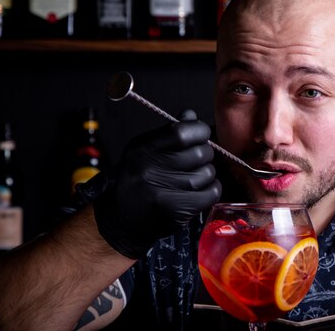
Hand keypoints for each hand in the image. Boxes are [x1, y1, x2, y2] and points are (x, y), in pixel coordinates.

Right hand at [94, 111, 220, 258]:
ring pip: (207, 173)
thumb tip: (191, 116)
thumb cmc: (138, 180)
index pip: (181, 132)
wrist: (122, 218)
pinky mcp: (174, 210)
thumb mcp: (145, 150)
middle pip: (200, 153)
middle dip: (206, 154)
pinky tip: (202, 190)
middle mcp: (150, 168)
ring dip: (208, 174)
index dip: (199, 131)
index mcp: (144, 149)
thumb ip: (169, 133)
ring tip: (197, 177)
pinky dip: (212, 190)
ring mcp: (162, 190)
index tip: (202, 135)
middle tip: (199, 160)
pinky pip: (211, 193)